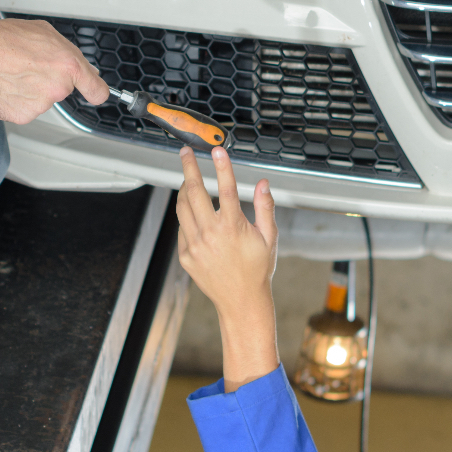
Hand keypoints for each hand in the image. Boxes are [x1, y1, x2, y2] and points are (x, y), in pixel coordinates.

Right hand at [0, 16, 107, 121]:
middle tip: (31, 66)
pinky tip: (8, 84)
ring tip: (14, 72)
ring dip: (32, 90)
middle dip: (50, 80)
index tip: (94, 93)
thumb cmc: (5, 38)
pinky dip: (18, 100)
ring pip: (42, 99)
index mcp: (69, 66)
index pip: (97, 91)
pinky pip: (26, 109)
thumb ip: (68, 54)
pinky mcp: (22, 115)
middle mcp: (57, 88)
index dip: (95, 91)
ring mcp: (40, 105)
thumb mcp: (46, 33)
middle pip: (62, 90)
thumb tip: (81, 69)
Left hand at [176, 146, 280, 389]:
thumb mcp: (269, 237)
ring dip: (183, 189)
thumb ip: (265, 207)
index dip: (222, 167)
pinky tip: (194, 212)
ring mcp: (195, 245)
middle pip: (194, 191)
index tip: (217, 151)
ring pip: (182, 207)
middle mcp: (211, 234)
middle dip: (188, 168)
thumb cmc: (257, 269)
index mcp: (233, 227)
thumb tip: (263, 183)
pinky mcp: (186, 255)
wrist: (241, 301)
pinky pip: (182, 227)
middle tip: (186, 153)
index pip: (226, 189)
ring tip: (188, 179)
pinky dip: (186, 215)